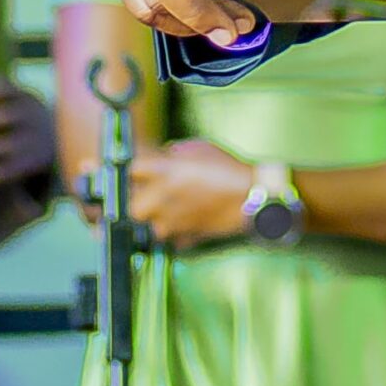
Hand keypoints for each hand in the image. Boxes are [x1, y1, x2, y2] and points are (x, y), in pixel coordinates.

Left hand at [128, 139, 259, 246]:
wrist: (253, 197)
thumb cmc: (229, 168)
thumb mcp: (201, 148)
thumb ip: (175, 153)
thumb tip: (163, 157)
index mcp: (166, 170)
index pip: (131, 170)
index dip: (135, 171)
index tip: (140, 172)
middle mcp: (163, 197)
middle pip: (132, 206)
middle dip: (138, 201)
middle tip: (150, 195)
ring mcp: (172, 220)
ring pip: (149, 225)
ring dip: (155, 218)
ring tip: (170, 209)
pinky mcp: (184, 236)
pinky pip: (169, 237)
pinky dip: (174, 231)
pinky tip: (186, 220)